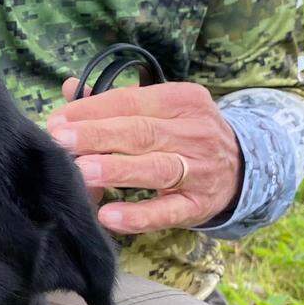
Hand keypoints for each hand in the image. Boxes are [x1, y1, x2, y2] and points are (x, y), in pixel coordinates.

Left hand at [45, 80, 242, 233]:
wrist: (245, 168)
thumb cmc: (185, 134)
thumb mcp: (161, 109)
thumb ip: (116, 101)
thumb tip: (70, 88)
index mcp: (182, 100)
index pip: (130, 101)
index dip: (92, 111)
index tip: (58, 122)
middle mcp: (194, 132)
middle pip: (140, 132)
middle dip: (97, 136)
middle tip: (61, 141)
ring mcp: (199, 170)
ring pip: (155, 168)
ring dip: (116, 170)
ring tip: (81, 171)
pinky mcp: (199, 205)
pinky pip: (166, 212)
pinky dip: (138, 215)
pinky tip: (108, 216)